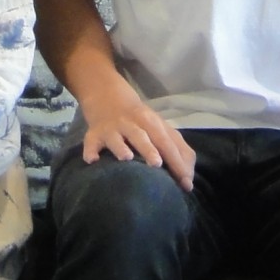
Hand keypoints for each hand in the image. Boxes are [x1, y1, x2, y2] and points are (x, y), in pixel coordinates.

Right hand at [75, 80, 195, 190]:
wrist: (107, 95)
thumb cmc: (140, 120)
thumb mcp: (160, 128)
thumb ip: (177, 149)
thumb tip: (189, 178)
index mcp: (153, 124)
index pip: (167, 143)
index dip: (177, 162)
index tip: (186, 184)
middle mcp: (133, 124)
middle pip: (143, 136)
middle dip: (149, 150)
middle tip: (157, 165)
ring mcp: (113, 128)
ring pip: (118, 137)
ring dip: (122, 147)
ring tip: (126, 158)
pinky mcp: (94, 133)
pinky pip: (90, 142)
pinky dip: (90, 150)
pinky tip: (92, 160)